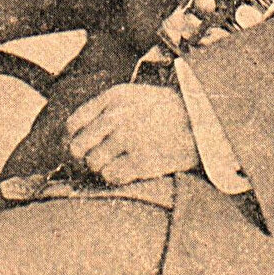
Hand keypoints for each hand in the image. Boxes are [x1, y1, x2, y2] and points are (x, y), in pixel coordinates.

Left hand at [64, 84, 199, 185]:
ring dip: (102, 168)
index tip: (77, 151)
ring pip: (93, 164)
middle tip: (95, 164)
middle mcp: (117, 117)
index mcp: (113, 98)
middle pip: (78, 148)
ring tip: (118, 164)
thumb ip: (105, 110)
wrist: (203, 121)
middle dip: (83, 159)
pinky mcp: (141, 159)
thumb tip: (75, 135)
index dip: (70, 142)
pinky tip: (129, 171)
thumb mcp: (134, 96)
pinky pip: (111, 176)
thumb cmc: (167, 110)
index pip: (73, 125)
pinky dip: (116, 177)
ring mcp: (129, 138)